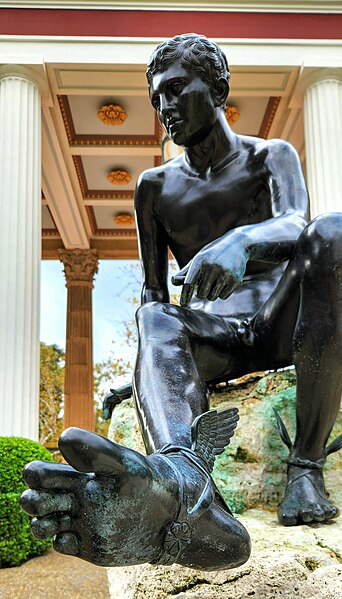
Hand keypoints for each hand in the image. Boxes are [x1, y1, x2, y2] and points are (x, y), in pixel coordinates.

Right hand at [20, 428, 176, 565]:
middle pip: (36, 500)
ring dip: (38, 526)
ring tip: (51, 524)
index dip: (36, 474)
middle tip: (47, 502)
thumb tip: (62, 438)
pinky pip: (62, 546)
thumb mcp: (123, 463)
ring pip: (43, 525)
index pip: (42, 474)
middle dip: (33, 502)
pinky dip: (59, 543)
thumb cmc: (147, 481)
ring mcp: (80, 523)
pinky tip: (72, 538)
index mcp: (79, 475)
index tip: (42, 476)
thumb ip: (96, 451)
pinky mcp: (88, 545)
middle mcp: (76, 499)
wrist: (170, 514)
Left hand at [172, 235, 248, 305]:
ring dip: (212, 294)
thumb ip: (185, 272)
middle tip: (206, 285)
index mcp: (200, 261)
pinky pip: (223, 296)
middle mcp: (212, 267)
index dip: (185, 296)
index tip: (183, 304)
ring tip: (216, 282)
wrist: (237, 244)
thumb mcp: (198, 259)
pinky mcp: (235, 279)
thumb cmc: (213, 254)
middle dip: (202, 293)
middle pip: (201, 294)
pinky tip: (225, 282)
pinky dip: (222, 293)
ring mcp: (225, 273)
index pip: (188, 284)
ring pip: (212, 297)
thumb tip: (174, 282)